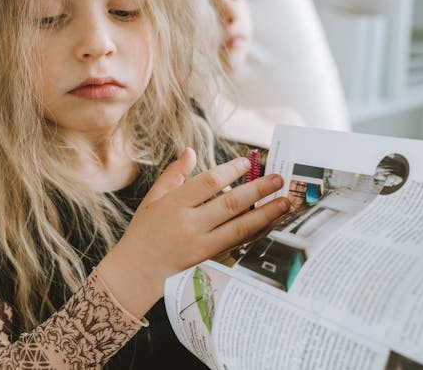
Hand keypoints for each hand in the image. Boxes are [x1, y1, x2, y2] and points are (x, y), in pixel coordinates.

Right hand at [97, 148, 289, 317]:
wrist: (137, 271)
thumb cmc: (144, 232)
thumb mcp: (153, 198)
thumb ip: (174, 174)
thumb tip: (191, 151)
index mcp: (173, 204)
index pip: (208, 183)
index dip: (230, 170)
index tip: (247, 162)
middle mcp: (189, 224)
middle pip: (230, 204)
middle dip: (258, 190)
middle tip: (279, 179)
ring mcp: (200, 245)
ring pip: (239, 227)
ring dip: (265, 214)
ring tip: (285, 203)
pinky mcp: (208, 260)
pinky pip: (236, 244)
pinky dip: (254, 232)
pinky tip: (269, 224)